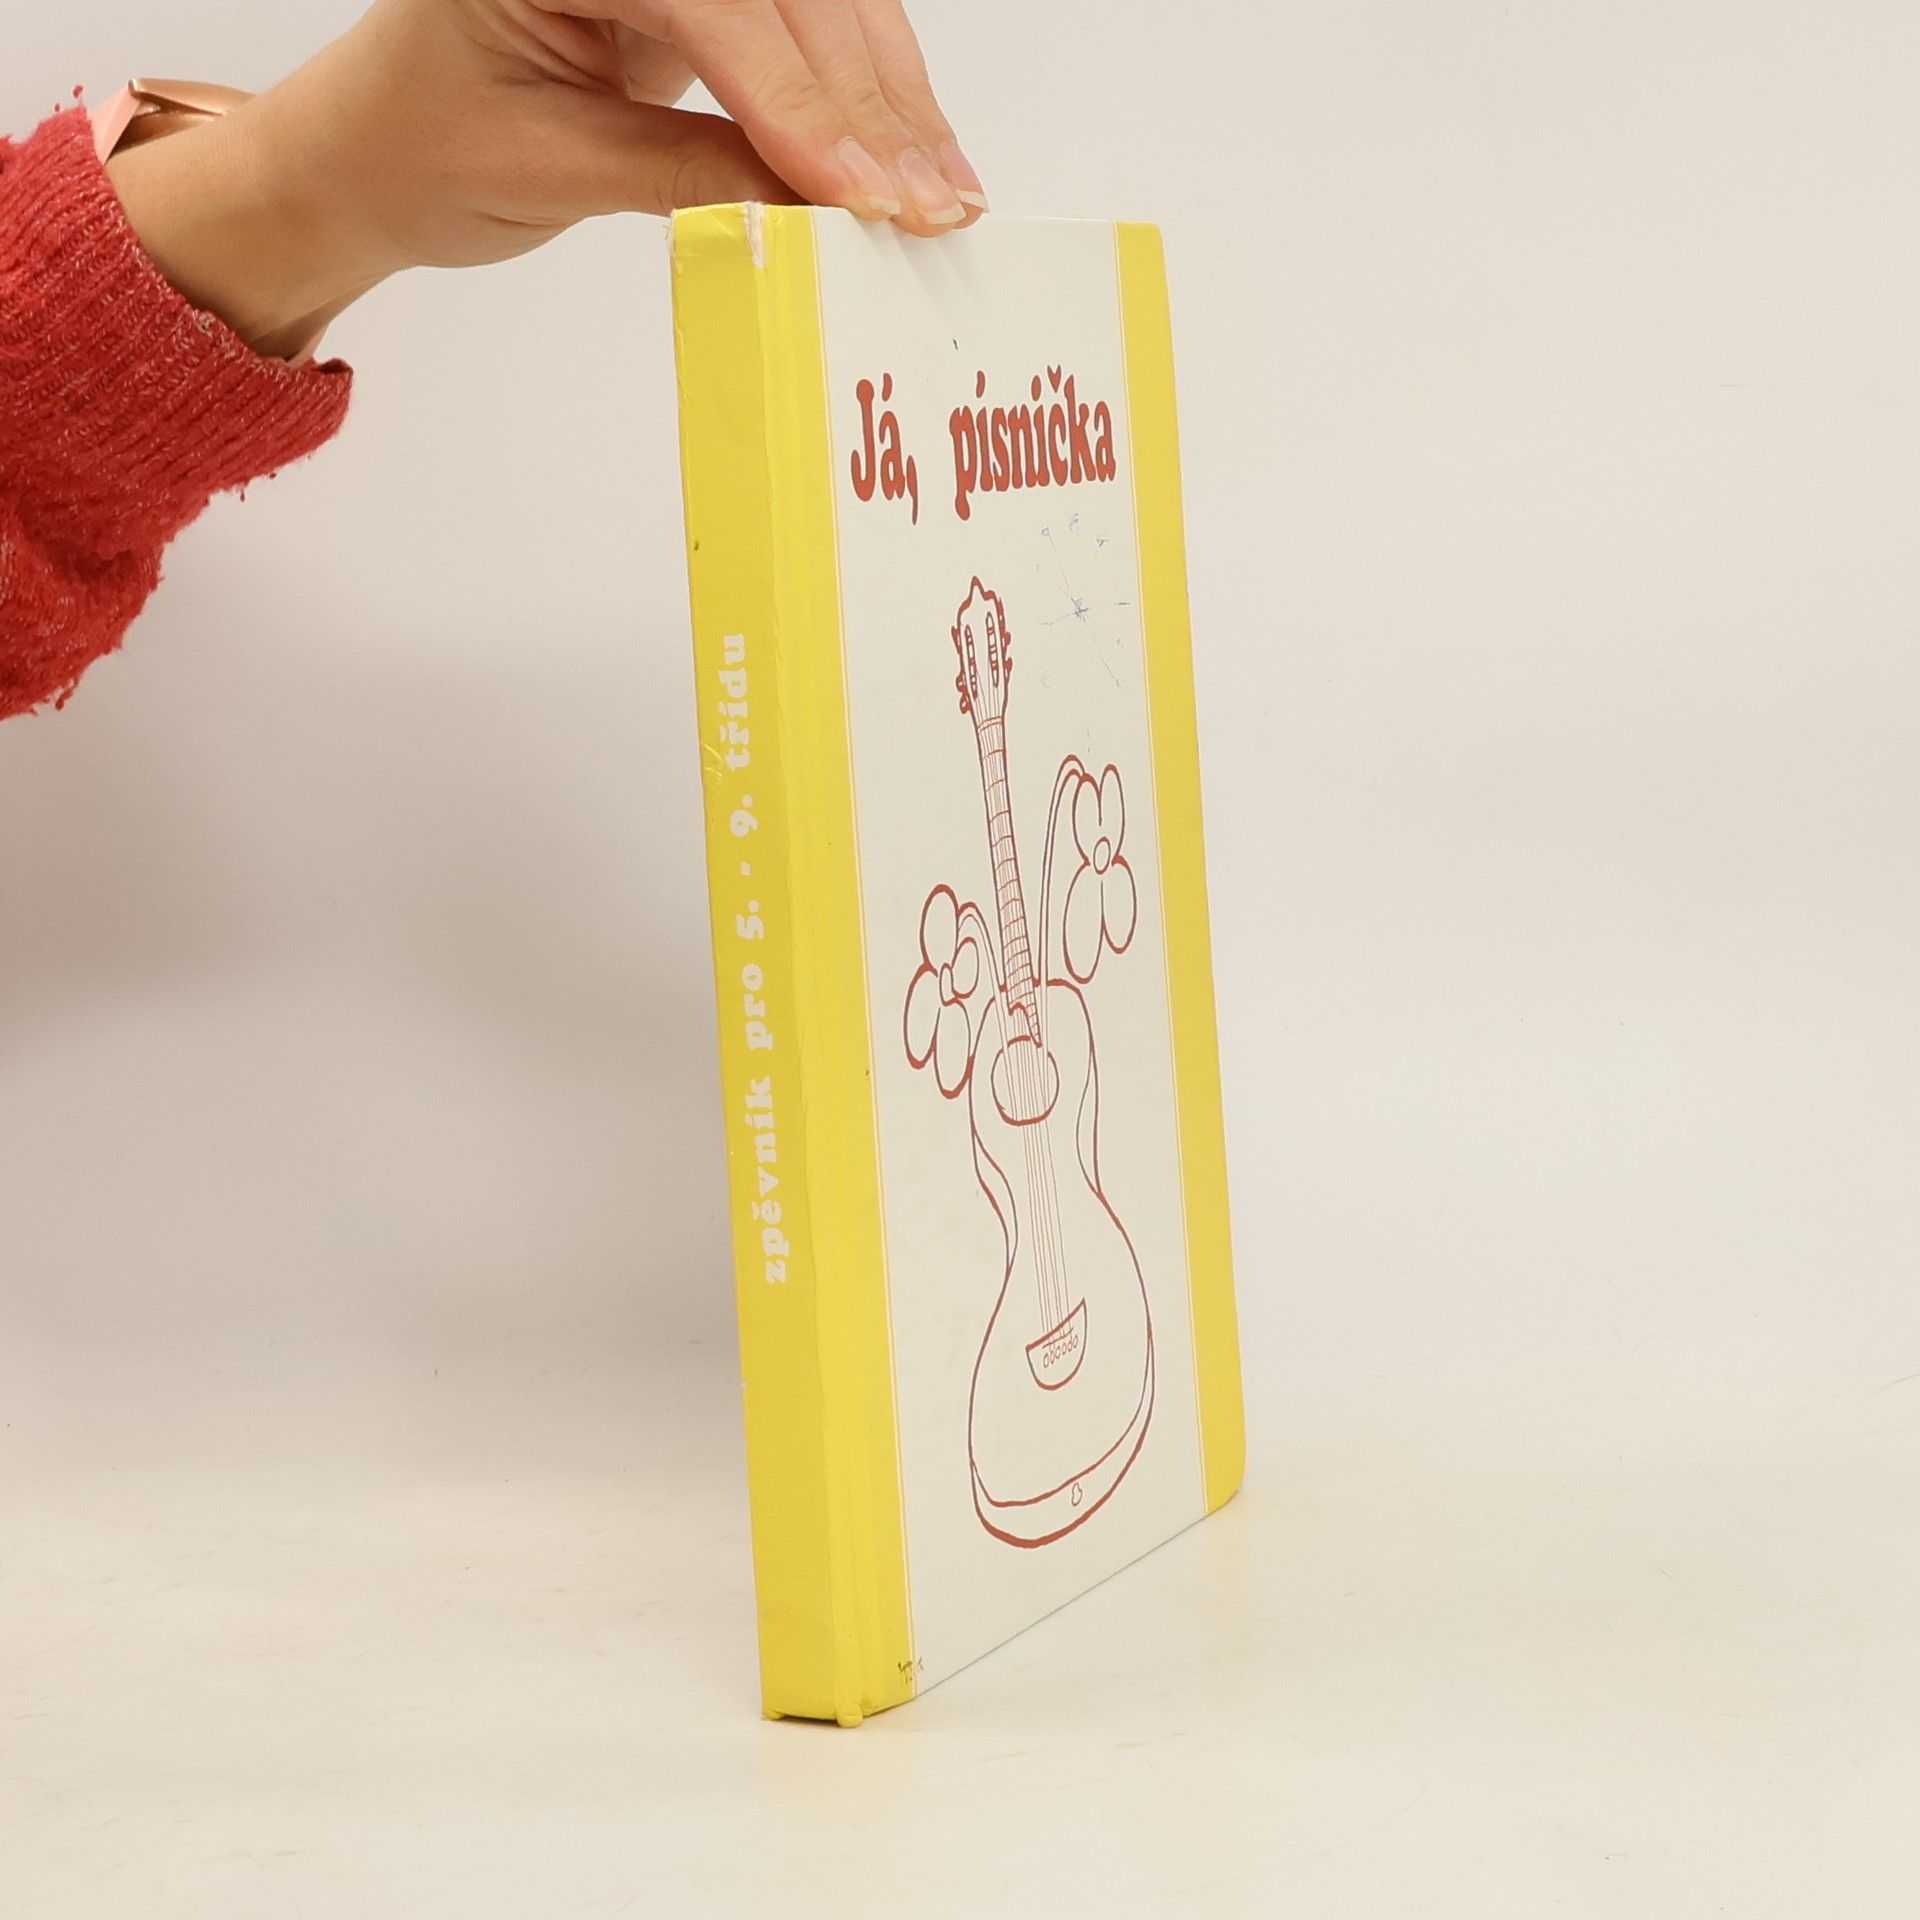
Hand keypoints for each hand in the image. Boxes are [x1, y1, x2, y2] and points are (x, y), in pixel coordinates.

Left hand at [107, 0, 984, 356]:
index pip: (708, 4)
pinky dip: (868, 97)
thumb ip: (687, 175)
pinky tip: (912, 158)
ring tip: (944, 197)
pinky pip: (809, 27)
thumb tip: (820, 205)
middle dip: (868, 104)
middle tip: (931, 208)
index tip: (863, 193)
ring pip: (820, 4)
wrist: (381, 145)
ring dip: (892, 101)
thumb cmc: (427, 148)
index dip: (796, 102)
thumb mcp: (550, 169)